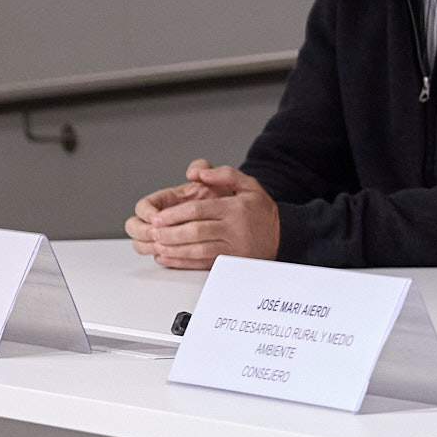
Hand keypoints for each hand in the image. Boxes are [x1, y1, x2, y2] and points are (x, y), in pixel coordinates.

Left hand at [126, 162, 278, 269]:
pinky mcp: (230, 261)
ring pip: (197, 250)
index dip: (175, 214)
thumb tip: (198, 173)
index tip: (158, 217)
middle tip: (153, 232)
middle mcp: (234, 229)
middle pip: (195, 231)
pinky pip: (202, 263)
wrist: (284, 235)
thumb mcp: (250, 185)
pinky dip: (182, 262)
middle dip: (170, 233)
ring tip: (157, 244)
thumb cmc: (262, 211)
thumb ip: (225, 174)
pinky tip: (169, 257)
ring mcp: (233, 247)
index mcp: (235, 209)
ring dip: (174, 248)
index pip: (199, 211)